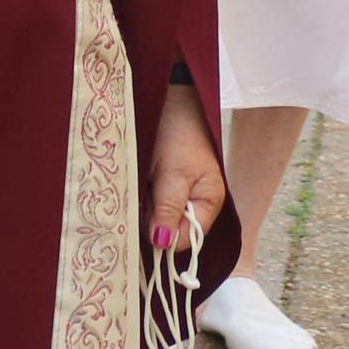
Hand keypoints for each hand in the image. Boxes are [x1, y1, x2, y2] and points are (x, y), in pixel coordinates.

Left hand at [146, 82, 221, 248]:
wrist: (170, 103)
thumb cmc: (178, 135)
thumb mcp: (173, 174)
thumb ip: (168, 210)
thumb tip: (162, 244)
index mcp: (209, 204)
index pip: (186, 240)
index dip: (165, 238)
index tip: (146, 223)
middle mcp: (194, 205)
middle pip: (169, 232)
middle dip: (151, 220)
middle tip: (144, 193)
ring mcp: (177, 198)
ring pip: (155, 220)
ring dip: (143, 208)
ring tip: (142, 183)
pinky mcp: (162, 189)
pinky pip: (149, 205)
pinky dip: (140, 198)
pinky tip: (139, 182)